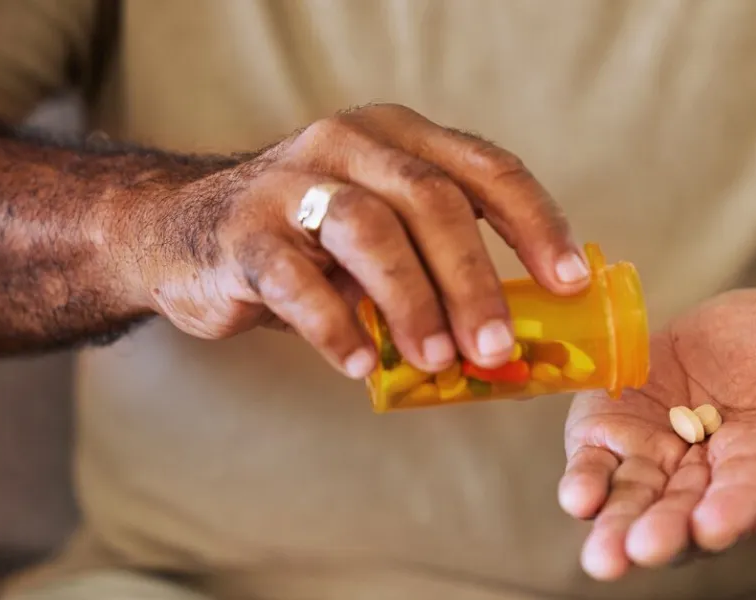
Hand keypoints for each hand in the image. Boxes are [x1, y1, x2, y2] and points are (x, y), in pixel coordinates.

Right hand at [121, 104, 586, 376]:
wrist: (186, 233)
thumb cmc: (312, 244)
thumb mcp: (385, 235)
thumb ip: (439, 267)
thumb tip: (516, 344)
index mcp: (403, 140)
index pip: (489, 170)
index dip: (537, 224)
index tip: (569, 281)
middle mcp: (352, 144)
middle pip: (434, 202)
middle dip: (475, 280)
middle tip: (498, 346)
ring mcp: (293, 181)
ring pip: (370, 230)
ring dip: (413, 303)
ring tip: (437, 360)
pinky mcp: (244, 230)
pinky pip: (297, 279)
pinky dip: (335, 326)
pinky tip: (358, 365)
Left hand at [559, 289, 755, 579]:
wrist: (731, 334)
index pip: (753, 488)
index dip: (736, 506)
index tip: (716, 523)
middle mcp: (712, 473)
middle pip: (687, 512)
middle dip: (666, 532)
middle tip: (642, 551)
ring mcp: (659, 460)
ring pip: (638, 502)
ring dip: (619, 527)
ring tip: (604, 555)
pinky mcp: (614, 436)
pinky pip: (599, 466)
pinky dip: (586, 481)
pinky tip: (578, 495)